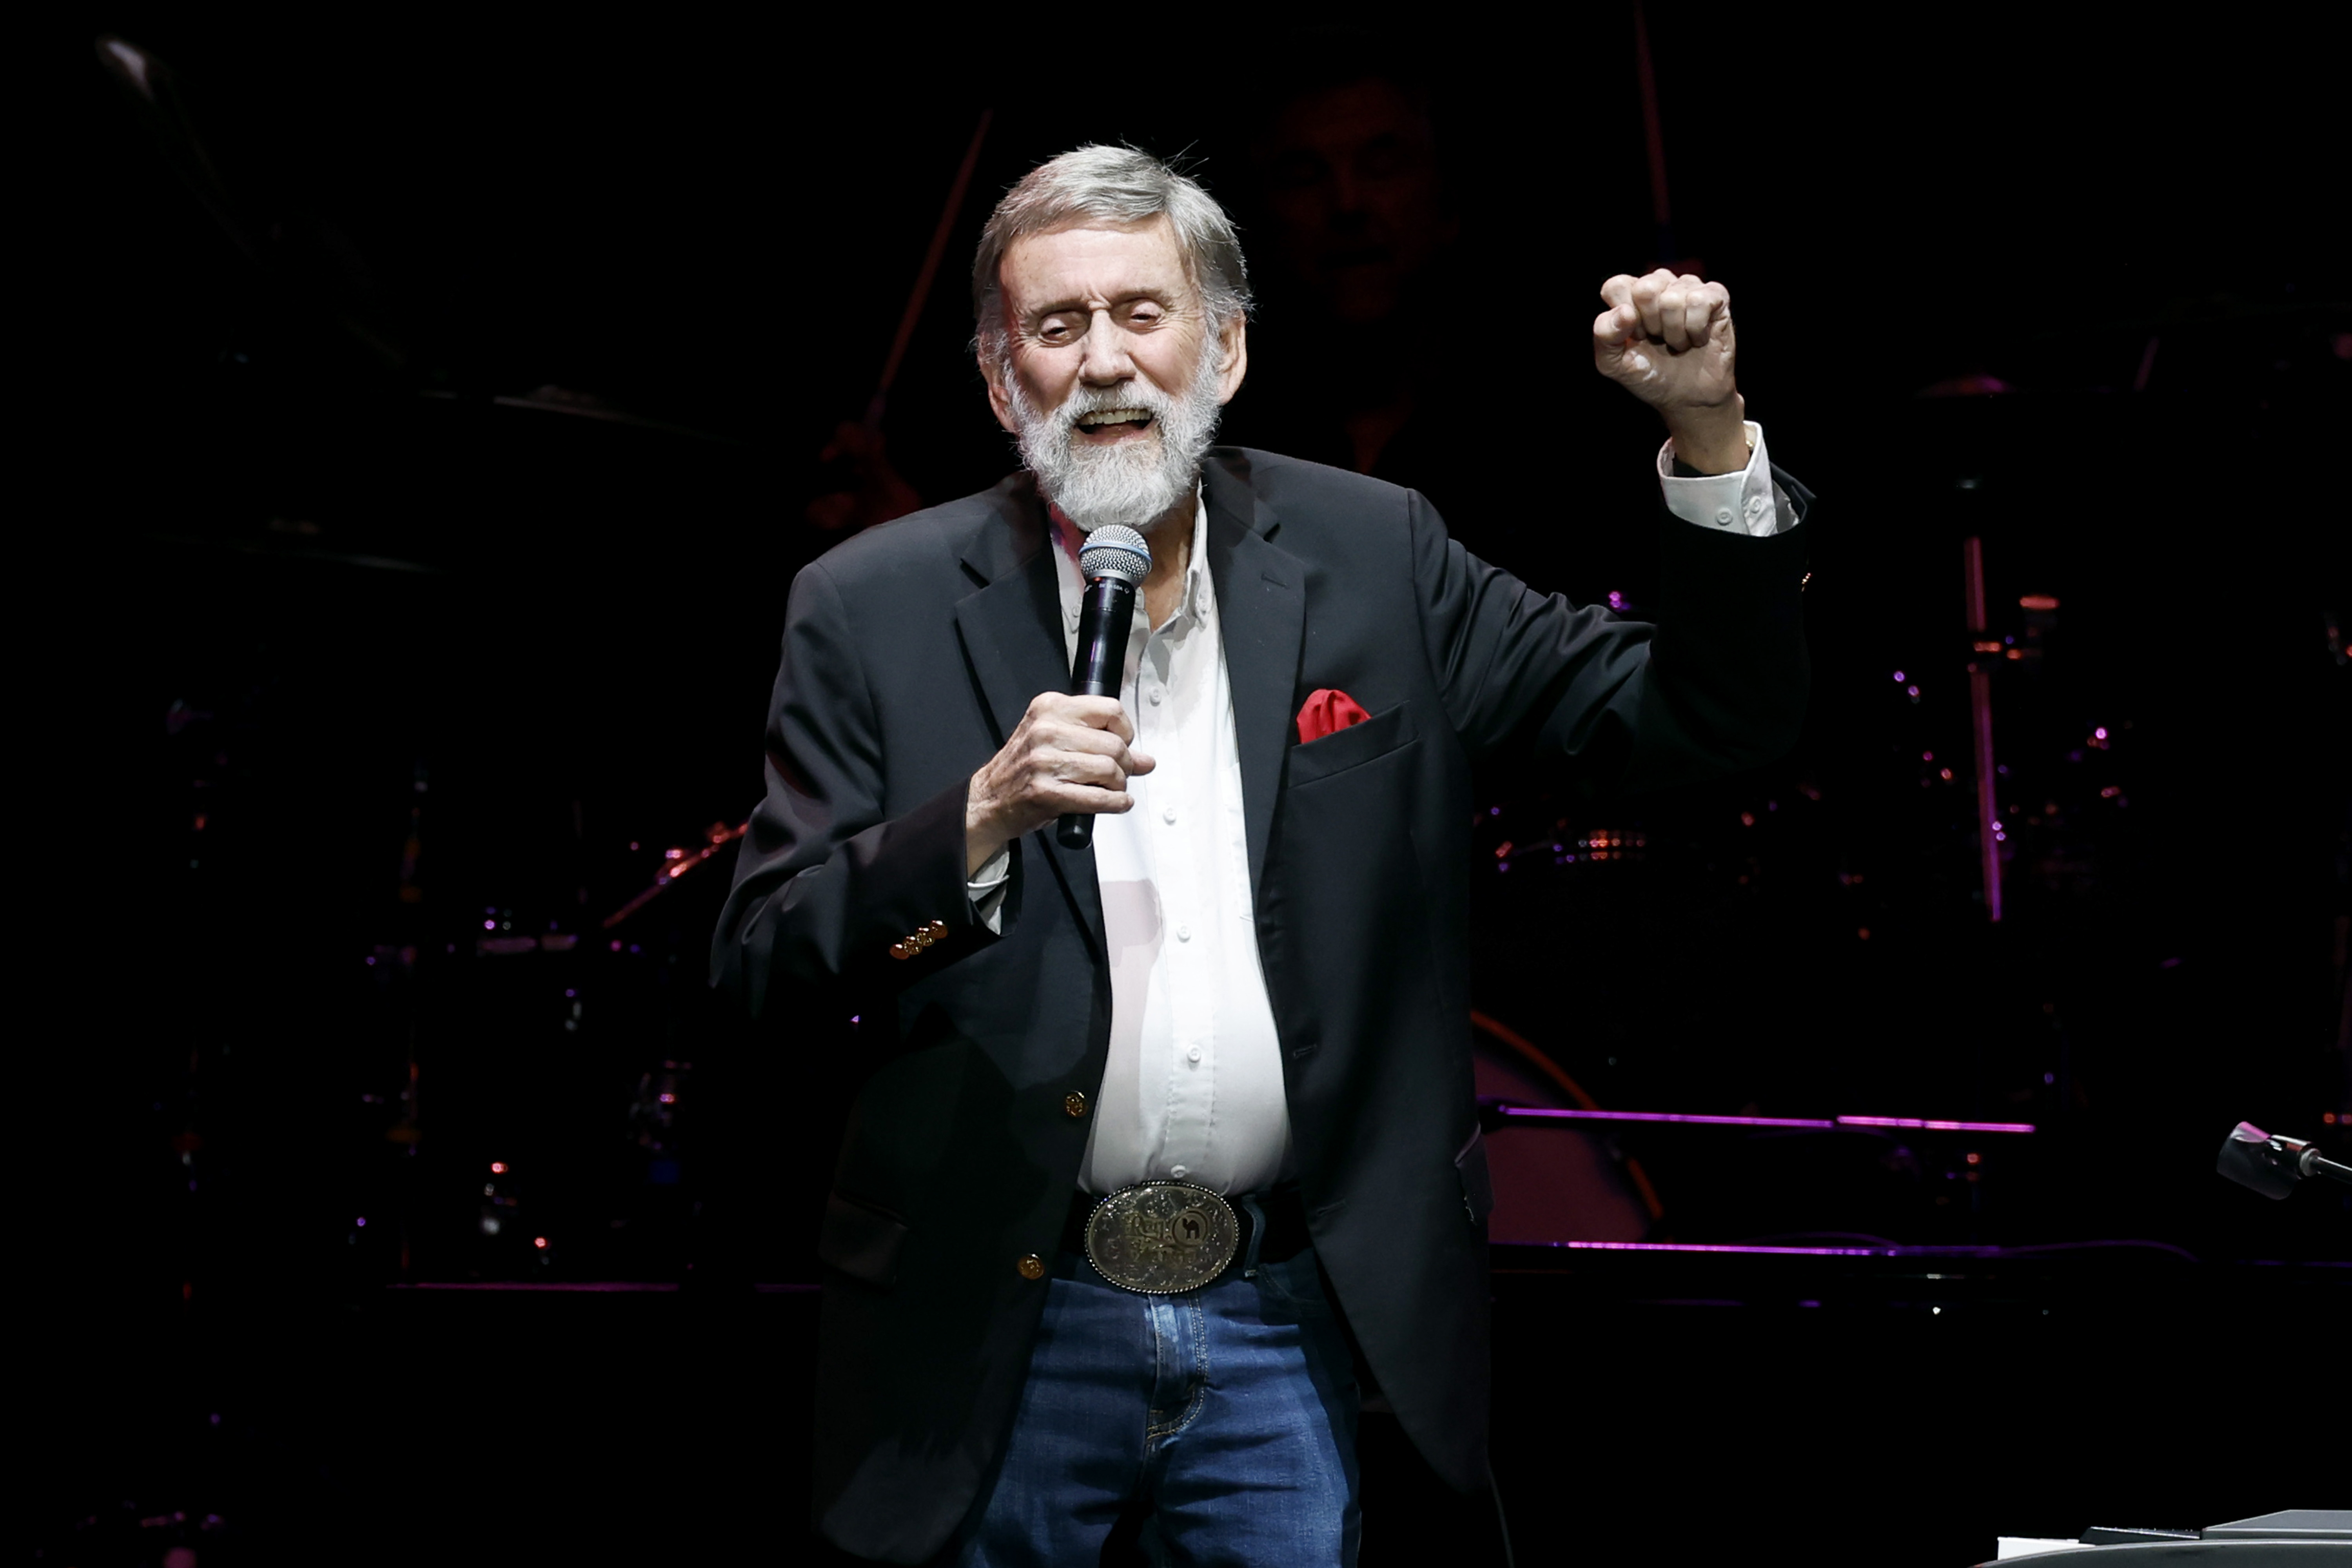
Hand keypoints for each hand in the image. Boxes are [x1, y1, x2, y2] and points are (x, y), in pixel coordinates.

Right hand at [965, 693, 1155, 872]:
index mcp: (1049, 708)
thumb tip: (1147, 760)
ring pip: (1109, 769)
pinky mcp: (1046, 792)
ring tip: (1113, 789)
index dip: (1125, 731)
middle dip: (1125, 764)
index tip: (1123, 743)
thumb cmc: (1025, 768)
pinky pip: (1098, 797)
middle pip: (1114, 743)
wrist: (989, 799)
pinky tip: (1117, 803)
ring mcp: (1044, 761)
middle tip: (1120, 774)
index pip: (1110, 709)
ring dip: (1120, 785)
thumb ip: (1101, 743)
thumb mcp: (1056, 741)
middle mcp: (1045, 730)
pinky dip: (1116, 803)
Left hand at [1592, 270, 1747, 472]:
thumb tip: (1624, 311)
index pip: (1616, 286)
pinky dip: (1696, 329)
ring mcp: (1687, 287)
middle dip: (1651, 325)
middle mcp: (1659, 285)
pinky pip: (1700, 300)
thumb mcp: (1614, 364)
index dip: (1624, 318)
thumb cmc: (1650, 376)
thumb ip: (1604, 336)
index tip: (1635, 338)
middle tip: (1659, 340)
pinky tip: (1697, 338)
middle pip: (1646, 288)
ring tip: (1678, 342)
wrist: (1688, 399)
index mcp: (1630, 296)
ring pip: (1673, 298)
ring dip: (1675, 332)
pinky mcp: (1715, 294)